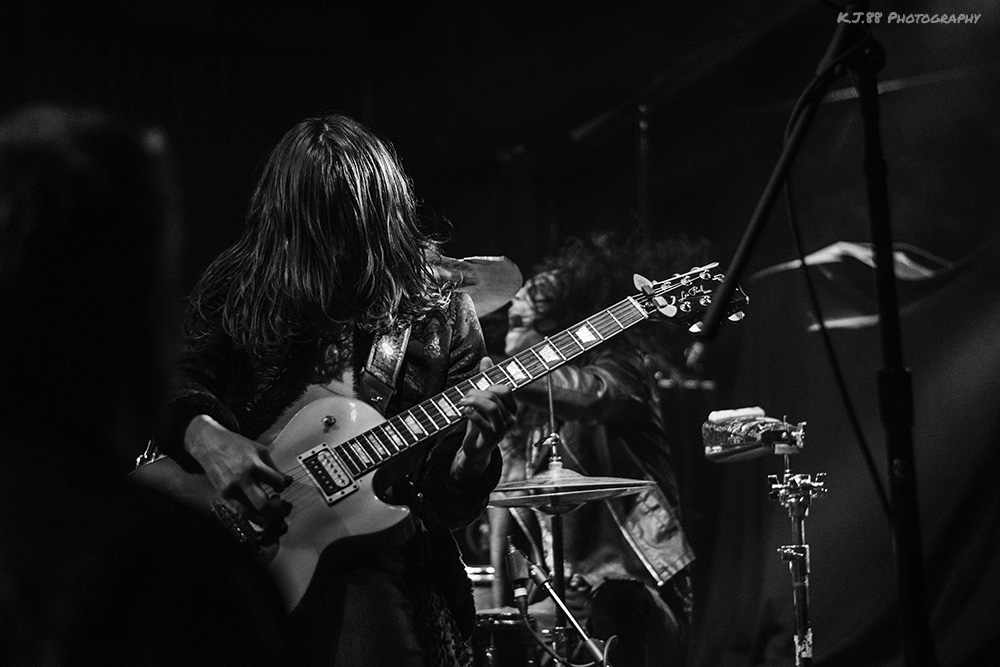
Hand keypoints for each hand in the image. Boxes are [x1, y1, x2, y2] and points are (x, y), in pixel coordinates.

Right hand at [185, 415, 292, 526]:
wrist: (210, 444)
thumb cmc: (236, 446)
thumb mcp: (260, 451)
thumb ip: (274, 468)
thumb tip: (289, 481)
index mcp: (253, 465)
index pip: (277, 482)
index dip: (284, 486)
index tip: (283, 485)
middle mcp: (242, 479)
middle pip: (263, 504)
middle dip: (279, 510)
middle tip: (286, 507)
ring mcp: (231, 489)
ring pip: (251, 513)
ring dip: (268, 517)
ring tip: (276, 513)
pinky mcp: (224, 495)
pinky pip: (241, 512)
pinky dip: (254, 516)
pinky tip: (262, 514)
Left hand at [451, 357, 517, 481]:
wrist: (475, 449)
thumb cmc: (479, 423)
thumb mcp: (482, 401)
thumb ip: (485, 380)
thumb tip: (486, 358)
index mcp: (512, 409)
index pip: (506, 390)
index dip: (490, 385)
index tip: (477, 388)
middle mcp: (511, 419)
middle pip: (495, 396)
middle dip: (477, 392)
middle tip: (464, 396)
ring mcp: (502, 430)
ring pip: (490, 407)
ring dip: (473, 401)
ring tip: (462, 402)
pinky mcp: (491, 439)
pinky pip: (483, 423)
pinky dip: (472, 414)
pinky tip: (464, 411)